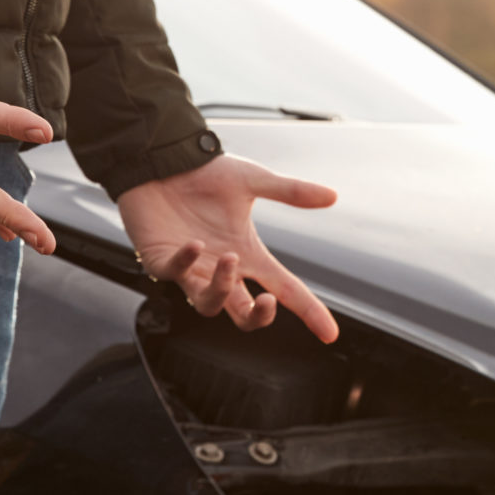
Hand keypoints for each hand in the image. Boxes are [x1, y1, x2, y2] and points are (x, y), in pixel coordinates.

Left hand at [118, 154, 340, 338]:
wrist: (164, 160)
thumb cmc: (206, 174)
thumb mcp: (253, 181)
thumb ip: (291, 192)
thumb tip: (332, 196)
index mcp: (248, 254)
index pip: (286, 289)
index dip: (308, 312)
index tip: (329, 334)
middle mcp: (222, 268)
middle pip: (245, 314)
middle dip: (259, 316)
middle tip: (268, 299)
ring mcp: (192, 269)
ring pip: (209, 304)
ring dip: (221, 289)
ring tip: (229, 259)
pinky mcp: (162, 259)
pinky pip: (174, 274)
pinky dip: (186, 263)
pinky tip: (195, 244)